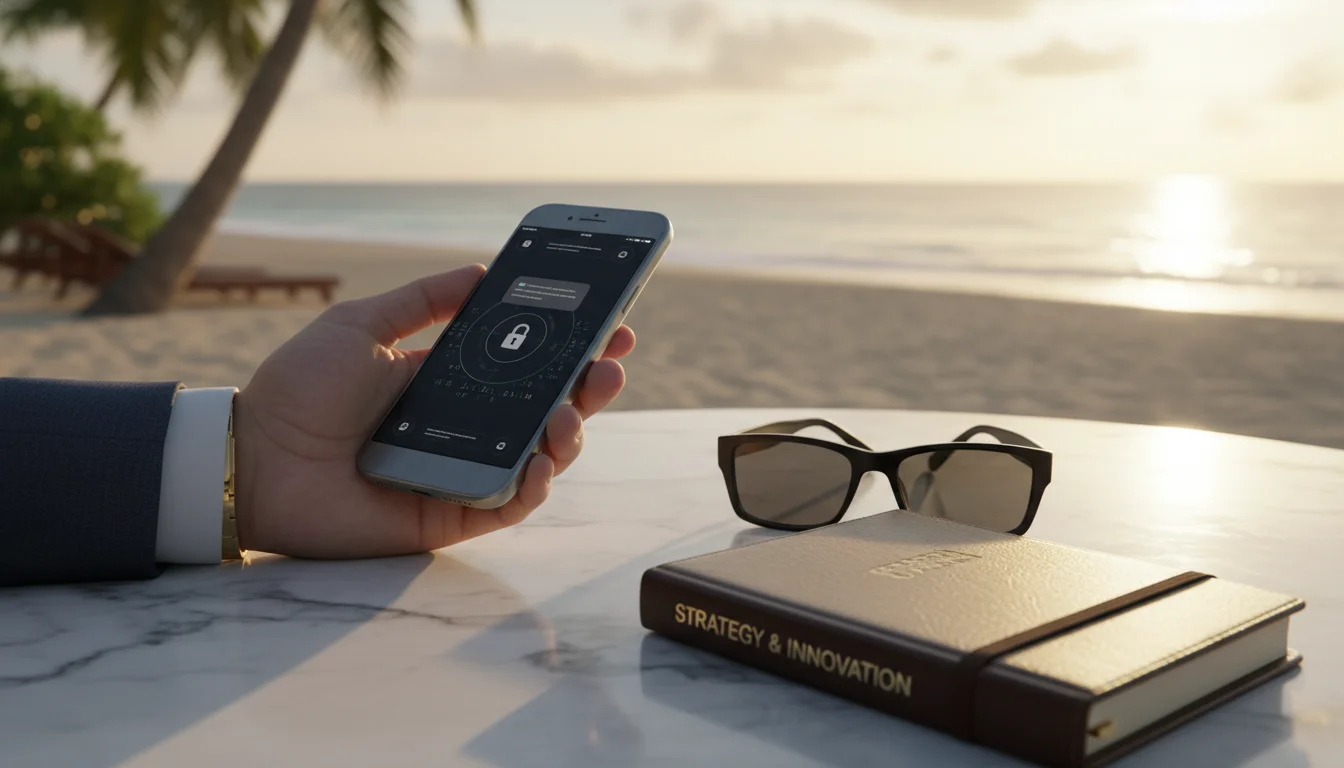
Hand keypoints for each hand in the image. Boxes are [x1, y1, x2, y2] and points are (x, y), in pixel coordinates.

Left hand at [231, 264, 634, 558]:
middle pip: (546, 408)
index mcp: (448, 381)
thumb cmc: (300, 389)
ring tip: (568, 412)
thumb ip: (423, 300)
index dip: (571, 347)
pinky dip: (537, 484)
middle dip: (588, 386)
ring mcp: (464, 471)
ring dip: (569, 433)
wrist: (256, 457)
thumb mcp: (362, 325)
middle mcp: (465, 426)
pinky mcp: (454, 513)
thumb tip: (479, 270)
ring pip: (541, 456)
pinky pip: (512, 503)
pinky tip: (542, 461)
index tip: (610, 326)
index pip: (525, 364)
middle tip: (611, 366)